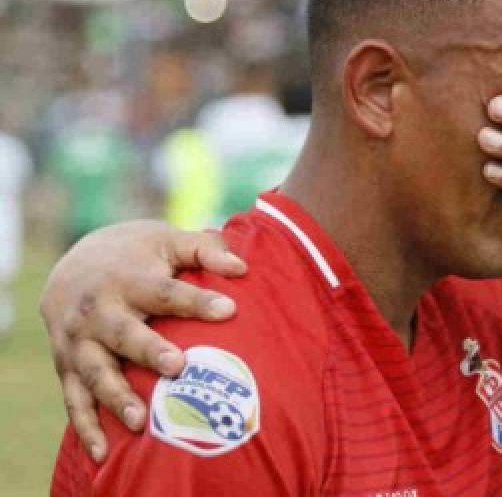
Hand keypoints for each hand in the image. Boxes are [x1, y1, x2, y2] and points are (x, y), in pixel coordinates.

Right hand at [39, 221, 245, 461]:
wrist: (70, 261)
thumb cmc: (137, 254)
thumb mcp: (168, 240)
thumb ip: (206, 250)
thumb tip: (242, 267)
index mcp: (128, 279)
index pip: (166, 292)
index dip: (197, 301)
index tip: (229, 310)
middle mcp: (99, 311)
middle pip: (124, 333)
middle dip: (148, 350)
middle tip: (177, 366)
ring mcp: (79, 341)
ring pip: (96, 371)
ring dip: (115, 396)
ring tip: (139, 420)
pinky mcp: (67, 366)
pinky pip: (74, 400)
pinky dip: (85, 427)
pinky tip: (102, 452)